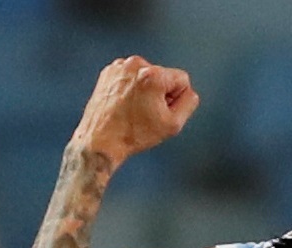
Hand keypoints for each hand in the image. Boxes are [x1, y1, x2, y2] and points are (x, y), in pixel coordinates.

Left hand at [71, 56, 198, 166]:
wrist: (102, 139)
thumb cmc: (135, 133)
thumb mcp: (174, 124)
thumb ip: (189, 102)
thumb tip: (188, 92)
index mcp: (153, 75)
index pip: (182, 79)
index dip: (178, 98)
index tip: (163, 110)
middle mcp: (135, 65)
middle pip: (164, 76)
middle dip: (161, 93)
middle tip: (148, 113)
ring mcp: (119, 67)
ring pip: (147, 76)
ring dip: (146, 90)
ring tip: (135, 110)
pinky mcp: (108, 72)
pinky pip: (131, 77)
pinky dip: (132, 89)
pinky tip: (126, 105)